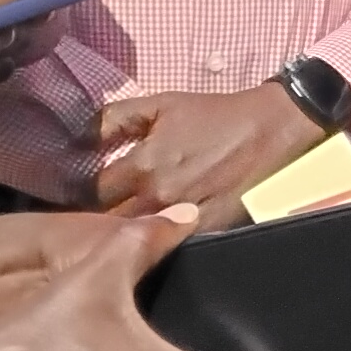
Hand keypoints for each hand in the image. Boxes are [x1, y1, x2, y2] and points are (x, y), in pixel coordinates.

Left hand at [93, 84, 328, 226]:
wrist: (273, 128)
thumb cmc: (216, 115)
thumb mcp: (162, 104)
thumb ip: (115, 118)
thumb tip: (77, 136)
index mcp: (142, 165)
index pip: (92, 193)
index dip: (81, 193)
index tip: (78, 193)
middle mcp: (159, 197)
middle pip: (110, 223)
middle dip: (98, 220)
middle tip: (90, 219)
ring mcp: (185, 218)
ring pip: (140, 239)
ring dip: (126, 236)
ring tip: (118, 235)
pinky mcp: (211, 231)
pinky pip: (175, 246)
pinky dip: (162, 243)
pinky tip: (155, 241)